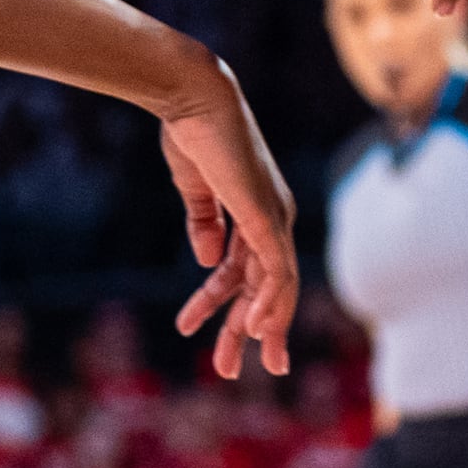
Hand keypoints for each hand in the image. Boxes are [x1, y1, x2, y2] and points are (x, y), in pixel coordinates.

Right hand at [156, 71, 297, 378]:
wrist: (193, 98)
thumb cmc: (192, 133)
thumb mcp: (197, 190)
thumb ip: (205, 224)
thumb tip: (206, 261)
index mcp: (259, 212)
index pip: (252, 272)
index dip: (240, 307)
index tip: (230, 338)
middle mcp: (275, 218)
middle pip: (267, 288)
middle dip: (251, 332)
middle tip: (238, 369)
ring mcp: (275, 217)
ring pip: (274, 288)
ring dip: (254, 328)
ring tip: (232, 364)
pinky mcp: (267, 215)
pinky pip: (275, 269)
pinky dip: (268, 301)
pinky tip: (253, 329)